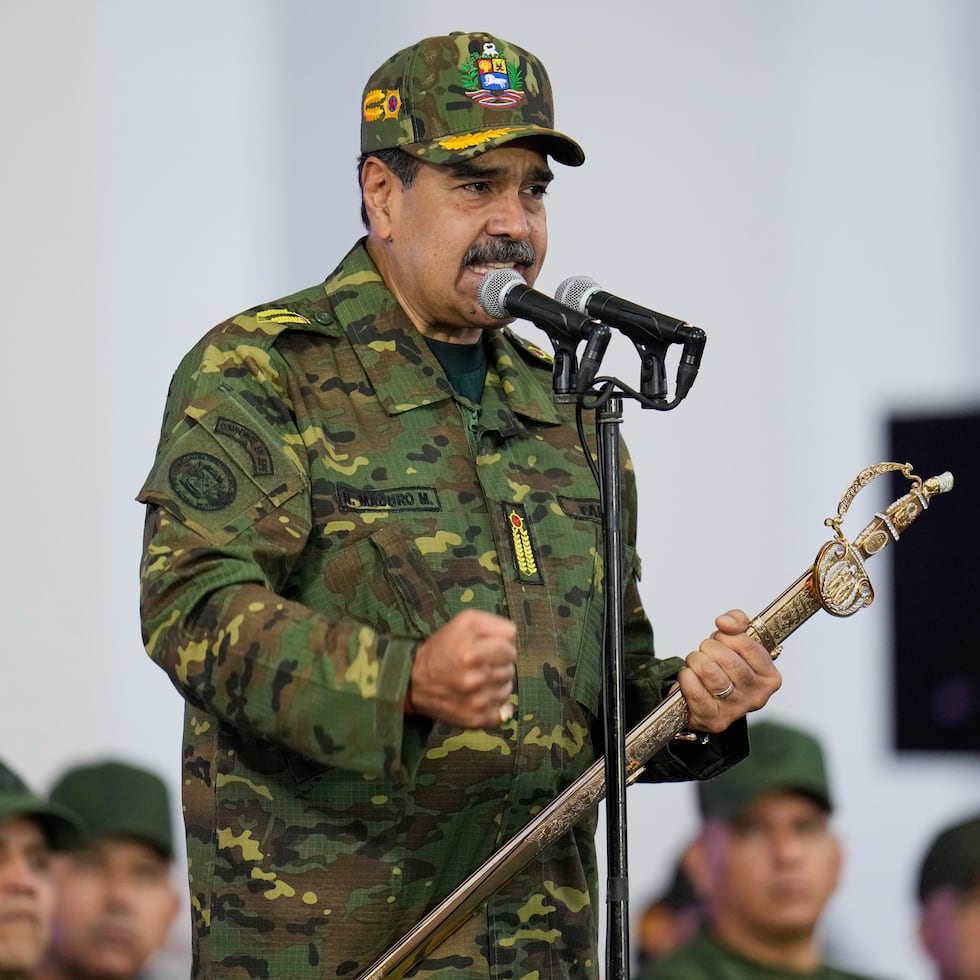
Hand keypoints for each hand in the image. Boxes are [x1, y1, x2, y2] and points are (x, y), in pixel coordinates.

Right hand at [408, 609, 517, 728]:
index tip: (485, 650)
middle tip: (478, 665)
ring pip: (507, 690)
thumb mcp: (466, 621)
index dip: (499, 648)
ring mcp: (476, 703)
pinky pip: (503, 711)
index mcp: (471, 654)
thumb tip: (513, 641)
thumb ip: (496, 624)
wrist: (414, 682)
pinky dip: (496, 704)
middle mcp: (474, 680)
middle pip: (510, 670)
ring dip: (496, 684)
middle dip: (497, 665)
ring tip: (477, 679)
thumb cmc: (442, 647)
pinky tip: (480, 696)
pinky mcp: (476, 720)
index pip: (510, 650)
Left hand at [676, 609, 780, 731]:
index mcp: (770, 677)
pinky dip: (686, 677)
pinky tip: (690, 677)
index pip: (746, 644)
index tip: (720, 637)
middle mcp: (757, 696)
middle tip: (706, 651)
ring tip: (697, 664)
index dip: (726, 636)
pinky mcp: (714, 720)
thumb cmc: (726, 668)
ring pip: (709, 671)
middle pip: (727, 659)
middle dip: (708, 647)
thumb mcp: (738, 640)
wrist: (709, 700)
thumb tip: (725, 622)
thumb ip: (738, 621)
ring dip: (695, 661)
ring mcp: (736, 710)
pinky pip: (693, 689)